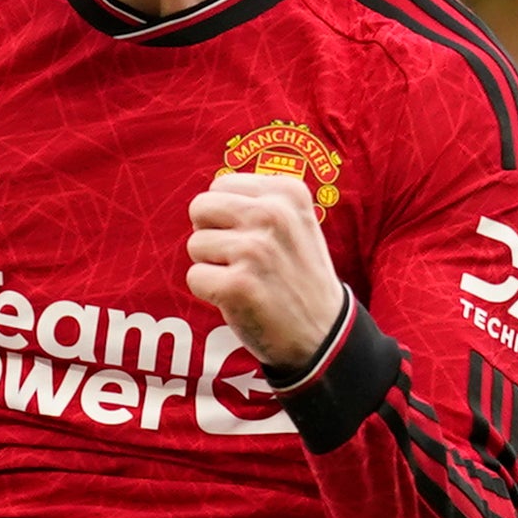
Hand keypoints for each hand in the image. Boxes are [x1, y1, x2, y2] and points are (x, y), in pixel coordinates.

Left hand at [187, 168, 346, 373]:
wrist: (323, 332)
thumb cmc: (298, 273)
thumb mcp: (295, 221)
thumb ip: (256, 201)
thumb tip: (208, 196)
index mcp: (287, 192)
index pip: (220, 186)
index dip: (227, 215)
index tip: (254, 237)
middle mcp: (273, 214)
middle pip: (200, 207)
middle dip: (211, 233)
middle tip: (240, 259)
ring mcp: (255, 250)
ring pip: (195, 244)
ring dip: (213, 265)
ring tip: (246, 279)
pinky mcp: (237, 285)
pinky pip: (194, 277)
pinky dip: (210, 292)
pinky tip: (239, 298)